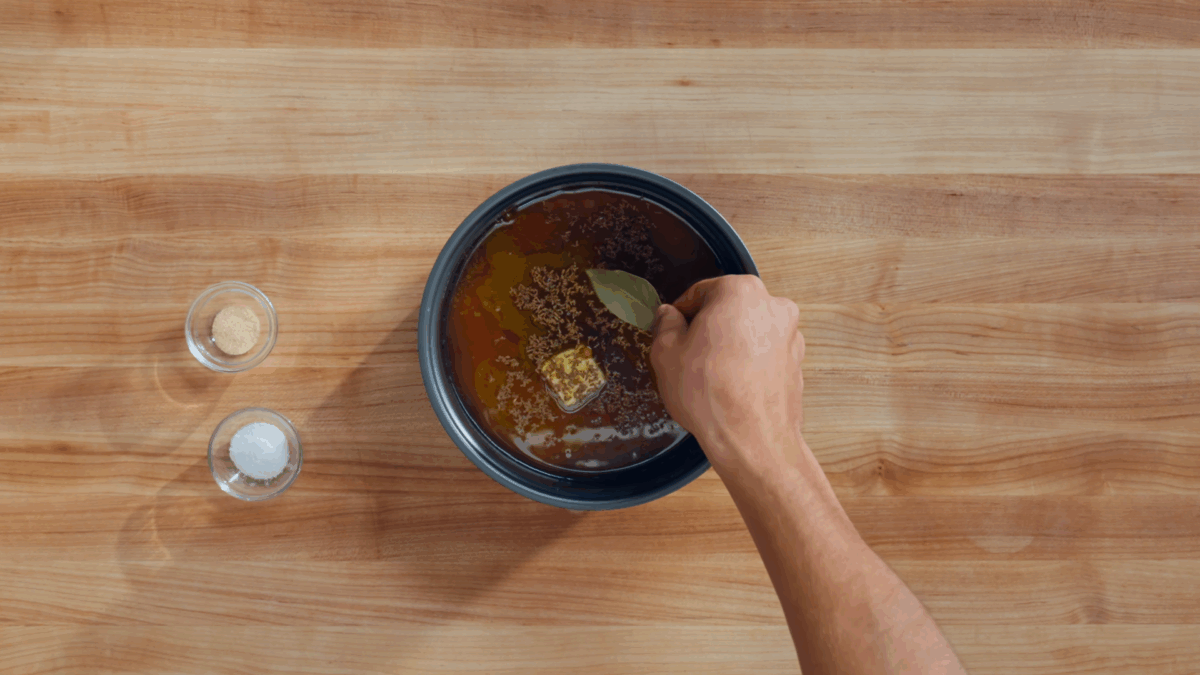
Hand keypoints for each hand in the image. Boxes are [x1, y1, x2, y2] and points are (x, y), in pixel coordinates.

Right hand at [650, 276, 804, 469]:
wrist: (752, 440)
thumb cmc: (711, 395)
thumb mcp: (667, 353)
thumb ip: (666, 325)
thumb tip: (668, 316)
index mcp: (740, 292)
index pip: (701, 292)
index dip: (680, 313)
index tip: (671, 328)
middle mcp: (773, 306)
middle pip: (728, 309)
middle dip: (707, 328)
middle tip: (686, 353)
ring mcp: (790, 335)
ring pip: (748, 332)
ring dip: (729, 345)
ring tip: (707, 375)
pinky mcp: (796, 363)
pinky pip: (764, 354)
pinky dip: (748, 363)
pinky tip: (729, 386)